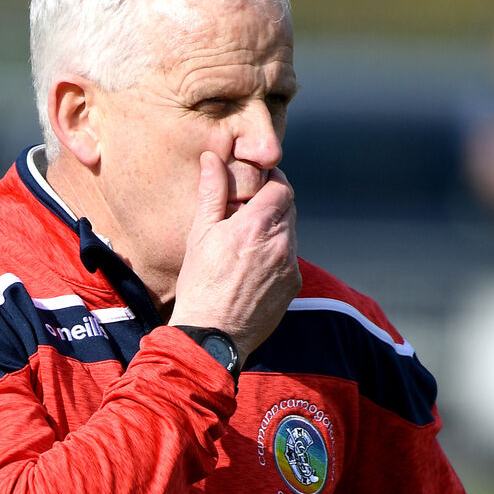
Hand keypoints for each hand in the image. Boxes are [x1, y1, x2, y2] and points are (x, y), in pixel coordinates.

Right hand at [170, 151, 300, 357]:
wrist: (212, 334)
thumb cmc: (200, 284)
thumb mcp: (199, 234)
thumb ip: (212, 192)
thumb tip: (213, 158)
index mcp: (256, 225)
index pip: (281, 186)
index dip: (271, 181)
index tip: (256, 184)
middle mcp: (280, 243)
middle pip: (289, 207)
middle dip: (272, 204)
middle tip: (247, 213)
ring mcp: (290, 265)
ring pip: (291, 233)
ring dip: (275, 230)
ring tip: (247, 244)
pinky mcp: (294, 284)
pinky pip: (290, 258)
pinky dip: (277, 255)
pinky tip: (253, 268)